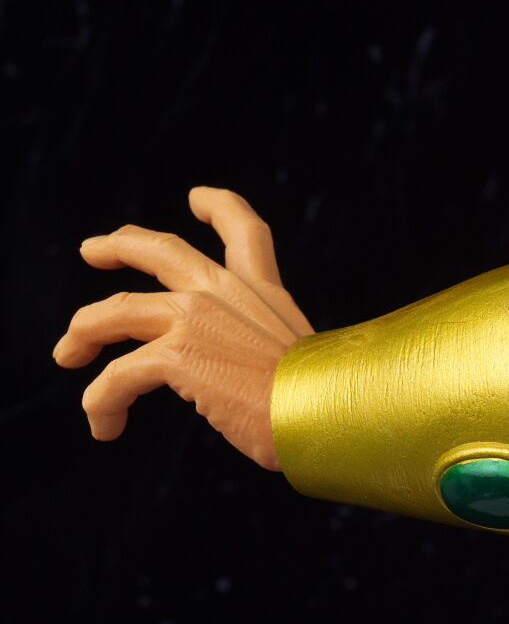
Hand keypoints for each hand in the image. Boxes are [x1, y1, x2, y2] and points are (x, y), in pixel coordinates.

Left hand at [54, 187, 313, 469]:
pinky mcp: (175, 355)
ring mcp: (196, 319)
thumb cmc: (324, 402)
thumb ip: (272, 353)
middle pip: (160, 249)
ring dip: (82, 333)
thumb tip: (256, 382)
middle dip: (119, 245)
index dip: (219, 207)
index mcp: (264, 294)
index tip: (196, 198)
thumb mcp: (304, 357)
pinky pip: (116, 377)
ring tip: (68, 354)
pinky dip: (101, 403)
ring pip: (114, 311)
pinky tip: (104, 426)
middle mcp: (226, 294)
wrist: (326, 416)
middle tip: (92, 250)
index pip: (245, 232)